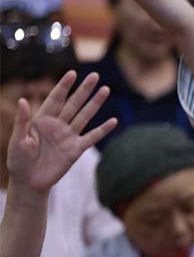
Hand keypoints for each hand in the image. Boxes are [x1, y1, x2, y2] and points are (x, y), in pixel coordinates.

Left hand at [6, 71, 116, 192]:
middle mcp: (57, 125)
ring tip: (105, 90)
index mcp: (41, 120)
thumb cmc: (18, 161)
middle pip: (73, 104)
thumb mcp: (17, 140)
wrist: (29, 182)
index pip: (55, 99)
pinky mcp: (76, 150)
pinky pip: (92, 138)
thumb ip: (22, 121)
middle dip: (84, 90)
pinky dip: (102, 130)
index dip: (63, 86)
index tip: (72, 73)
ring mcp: (68, 136)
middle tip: (94, 76)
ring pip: (84, 116)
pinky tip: (113, 121)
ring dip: (95, 104)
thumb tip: (23, 101)